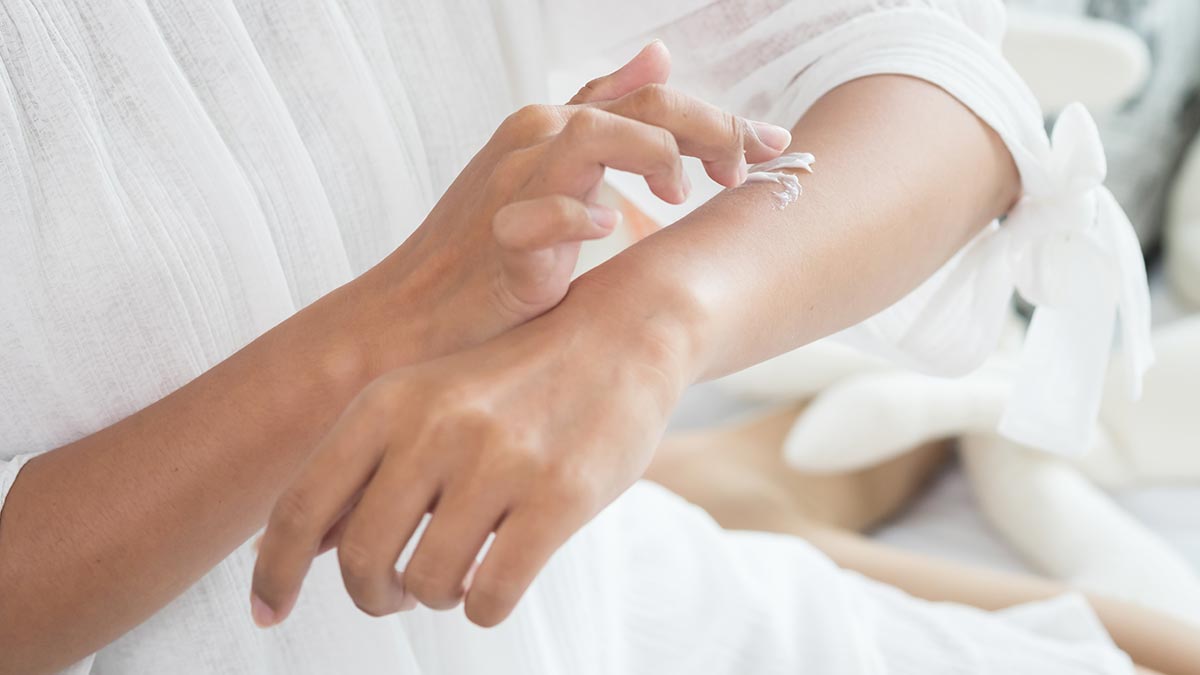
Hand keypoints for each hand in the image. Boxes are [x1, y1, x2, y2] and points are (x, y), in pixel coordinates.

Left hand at [251, 292, 688, 626]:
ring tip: (460, 571)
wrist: (623, 333)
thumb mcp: (427, 396)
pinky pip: (491, 596)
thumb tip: (302, 549)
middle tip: (395, 593)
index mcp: (390, 400)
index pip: (302, 506)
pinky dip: (485, 606)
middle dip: (372, 595)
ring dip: (436, 596)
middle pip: (360, 560)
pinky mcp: (560, 497)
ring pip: (428, 584)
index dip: (272, 573)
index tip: (268, 613)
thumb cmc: (516, 377)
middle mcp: (436, 427)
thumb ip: (365, 464)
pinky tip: (498, 578)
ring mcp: (500, 461)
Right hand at [351, 40, 791, 365]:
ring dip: (653, 156)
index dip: (719, 119)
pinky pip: (541, 215)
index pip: (652, 100)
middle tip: (753, 166)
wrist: (421, 313)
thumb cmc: (490, 248)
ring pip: (592, 138)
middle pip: (639, 109)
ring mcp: (514, 185)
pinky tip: (609, 227)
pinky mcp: (500, 240)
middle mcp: (537, 140)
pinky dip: (578, 217)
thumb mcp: (556, 169)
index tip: (775, 147)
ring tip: (686, 192)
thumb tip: (659, 56)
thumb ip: (606, 114)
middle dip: (710, 129)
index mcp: (556, 126)